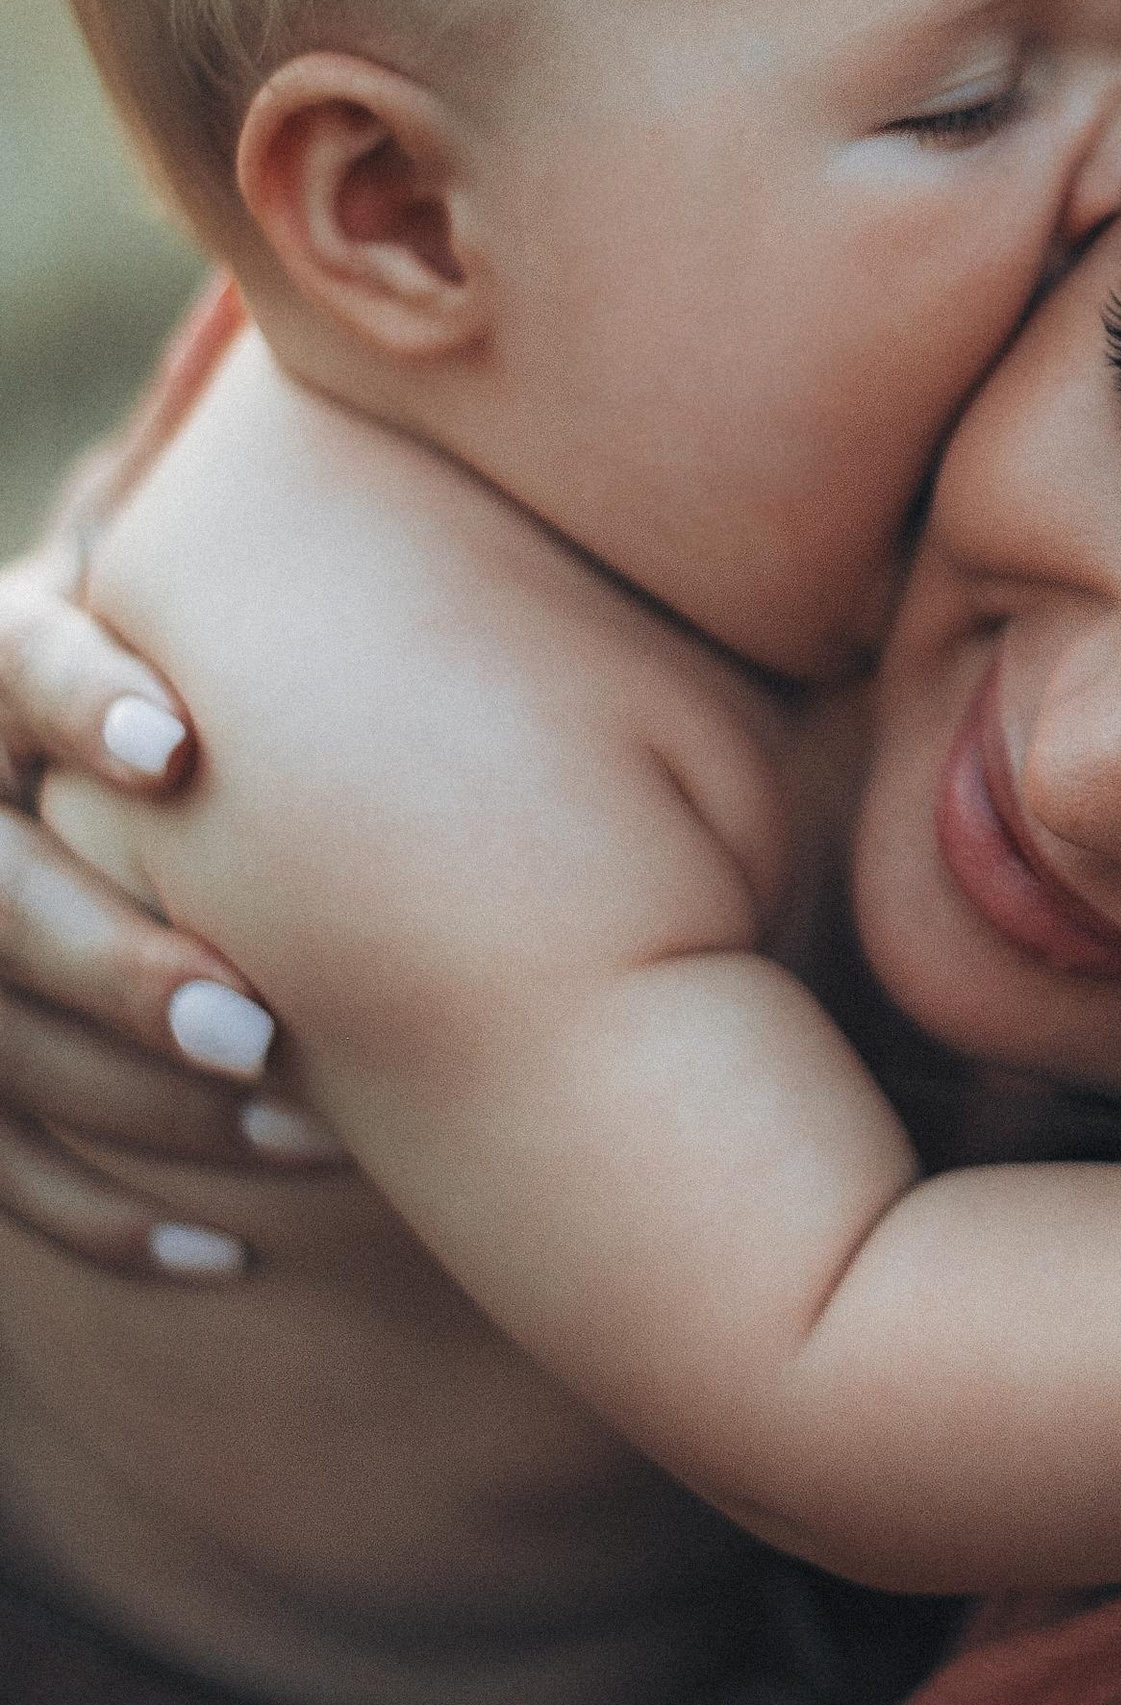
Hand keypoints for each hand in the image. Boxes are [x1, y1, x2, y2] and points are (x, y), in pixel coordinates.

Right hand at [0, 523, 335, 1276]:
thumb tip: (488, 447)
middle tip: (258, 1018)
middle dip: (111, 961)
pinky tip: (222, 1256)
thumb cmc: (255, 650)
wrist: (157, 761)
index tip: (185, 744)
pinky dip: (102, 1210)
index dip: (75, 696)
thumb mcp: (245, 580)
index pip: (2, 658)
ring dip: (135, 1098)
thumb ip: (309, 533)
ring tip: (296, 1129)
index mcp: (10, 661)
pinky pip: (0, 1164)